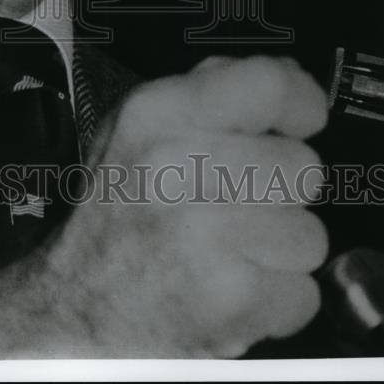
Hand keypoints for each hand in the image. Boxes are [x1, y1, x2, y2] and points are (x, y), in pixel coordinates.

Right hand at [0, 55, 328, 357]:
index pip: (267, 85)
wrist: (73, 306)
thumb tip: (289, 78)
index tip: (302, 122)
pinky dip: (277, 300)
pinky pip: (302, 293)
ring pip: (310, 234)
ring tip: (232, 251)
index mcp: (156, 114)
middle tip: (241, 204)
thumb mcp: (140, 128)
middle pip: (303, 167)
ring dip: (281, 250)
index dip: (301, 101)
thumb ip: (212, 92)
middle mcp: (175, 167)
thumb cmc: (118, 212)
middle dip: (284, 191)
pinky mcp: (227, 300)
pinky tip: (231, 289)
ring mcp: (202, 236)